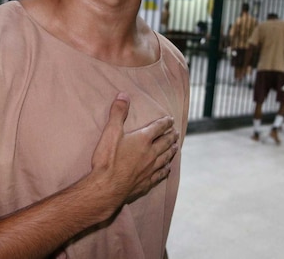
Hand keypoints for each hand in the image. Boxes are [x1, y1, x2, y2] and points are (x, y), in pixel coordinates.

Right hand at [88, 93, 178, 209]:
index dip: (165, 122)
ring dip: (171, 151)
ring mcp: (150, 169)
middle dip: (171, 136)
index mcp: (143, 140)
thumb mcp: (110, 132)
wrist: (107, 187)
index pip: (158, 128)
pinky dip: (166, 169)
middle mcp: (150, 154)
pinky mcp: (147, 183)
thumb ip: (118, 113)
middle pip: (165, 142)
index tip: (171, 119)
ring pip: (166, 158)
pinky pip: (161, 174)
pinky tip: (168, 169)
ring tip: (176, 147)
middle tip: (176, 132)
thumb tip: (124, 95)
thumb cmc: (107, 160)